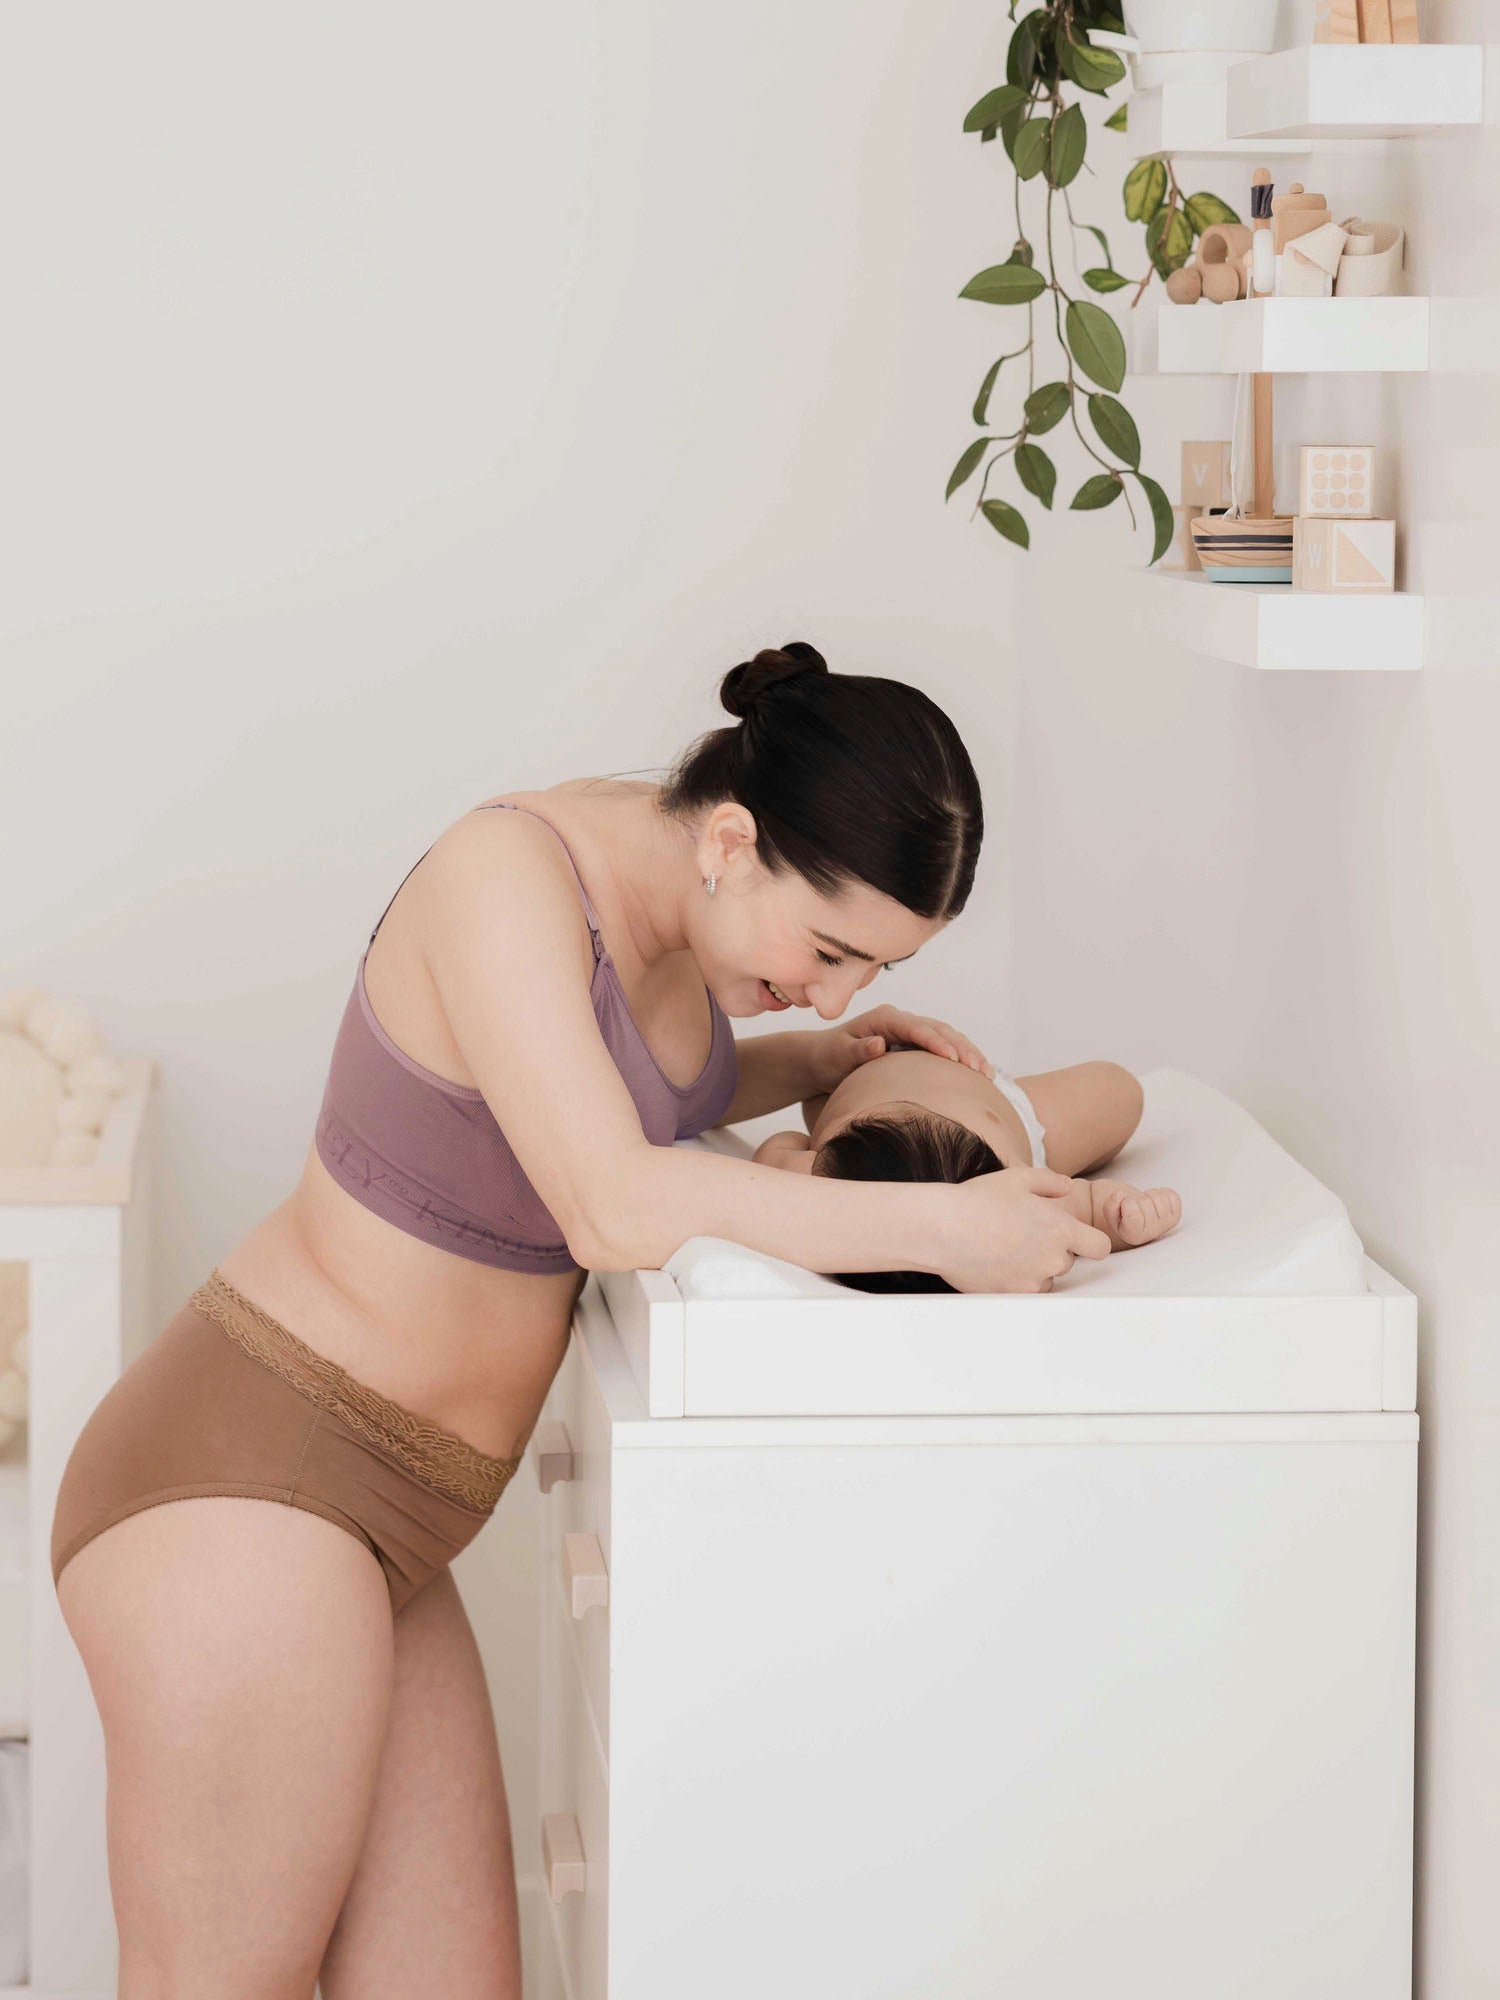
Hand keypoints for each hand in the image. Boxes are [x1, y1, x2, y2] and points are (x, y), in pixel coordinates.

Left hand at [814, 1005, 993, 1091]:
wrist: (823, 1059)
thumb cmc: (829, 1057)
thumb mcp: (837, 1055)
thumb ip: (856, 1050)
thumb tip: (878, 1043)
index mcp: (884, 1019)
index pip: (916, 1027)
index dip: (936, 1042)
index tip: (953, 1059)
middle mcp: (901, 1021)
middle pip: (939, 1029)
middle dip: (962, 1047)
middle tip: (980, 1070)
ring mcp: (910, 1031)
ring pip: (948, 1036)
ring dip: (968, 1052)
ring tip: (987, 1073)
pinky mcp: (915, 1044)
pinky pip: (945, 1047)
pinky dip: (963, 1058)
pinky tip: (979, 1074)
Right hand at [943, 1167, 1111, 1292]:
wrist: (943, 1228)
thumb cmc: (978, 1200)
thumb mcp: (1017, 1178)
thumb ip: (1050, 1181)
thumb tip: (1066, 1187)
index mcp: (1061, 1228)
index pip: (1100, 1247)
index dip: (1090, 1243)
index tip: (1076, 1239)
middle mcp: (1053, 1258)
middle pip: (1068, 1262)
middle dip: (1052, 1250)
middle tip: (1022, 1235)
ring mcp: (1033, 1280)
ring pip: (1046, 1279)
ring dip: (1034, 1268)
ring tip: (1004, 1248)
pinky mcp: (1013, 1296)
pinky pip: (1024, 1292)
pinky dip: (1015, 1281)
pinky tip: (995, 1263)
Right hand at [1093, 1180, 1181, 1249]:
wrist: (1138, 1222)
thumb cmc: (1123, 1217)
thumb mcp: (1111, 1213)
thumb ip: (1110, 1205)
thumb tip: (1119, 1194)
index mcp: (1132, 1235)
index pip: (1132, 1212)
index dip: (1126, 1202)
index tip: (1125, 1206)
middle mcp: (1151, 1233)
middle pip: (1144, 1202)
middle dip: (1138, 1198)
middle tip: (1135, 1206)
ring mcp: (1166, 1225)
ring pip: (1159, 1198)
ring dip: (1150, 1195)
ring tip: (1145, 1204)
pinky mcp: (1176, 1217)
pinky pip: (1172, 1196)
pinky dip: (1163, 1193)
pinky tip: (1155, 1203)